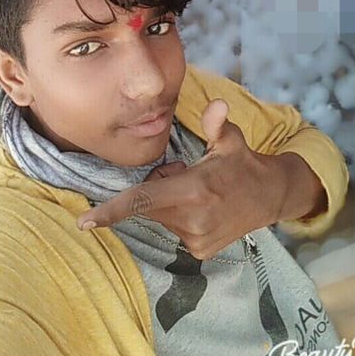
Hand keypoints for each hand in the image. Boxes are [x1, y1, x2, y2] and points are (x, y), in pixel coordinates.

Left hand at [75, 99, 288, 259]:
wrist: (270, 197)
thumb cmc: (243, 163)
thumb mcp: (230, 140)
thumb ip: (216, 124)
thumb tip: (217, 105)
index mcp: (194, 190)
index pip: (142, 200)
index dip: (110, 211)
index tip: (84, 222)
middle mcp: (192, 219)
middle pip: (149, 203)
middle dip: (157, 186)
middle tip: (183, 172)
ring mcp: (196, 239)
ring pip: (161, 216)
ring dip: (169, 202)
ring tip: (198, 192)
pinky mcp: (200, 251)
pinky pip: (174, 229)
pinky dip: (181, 217)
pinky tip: (204, 209)